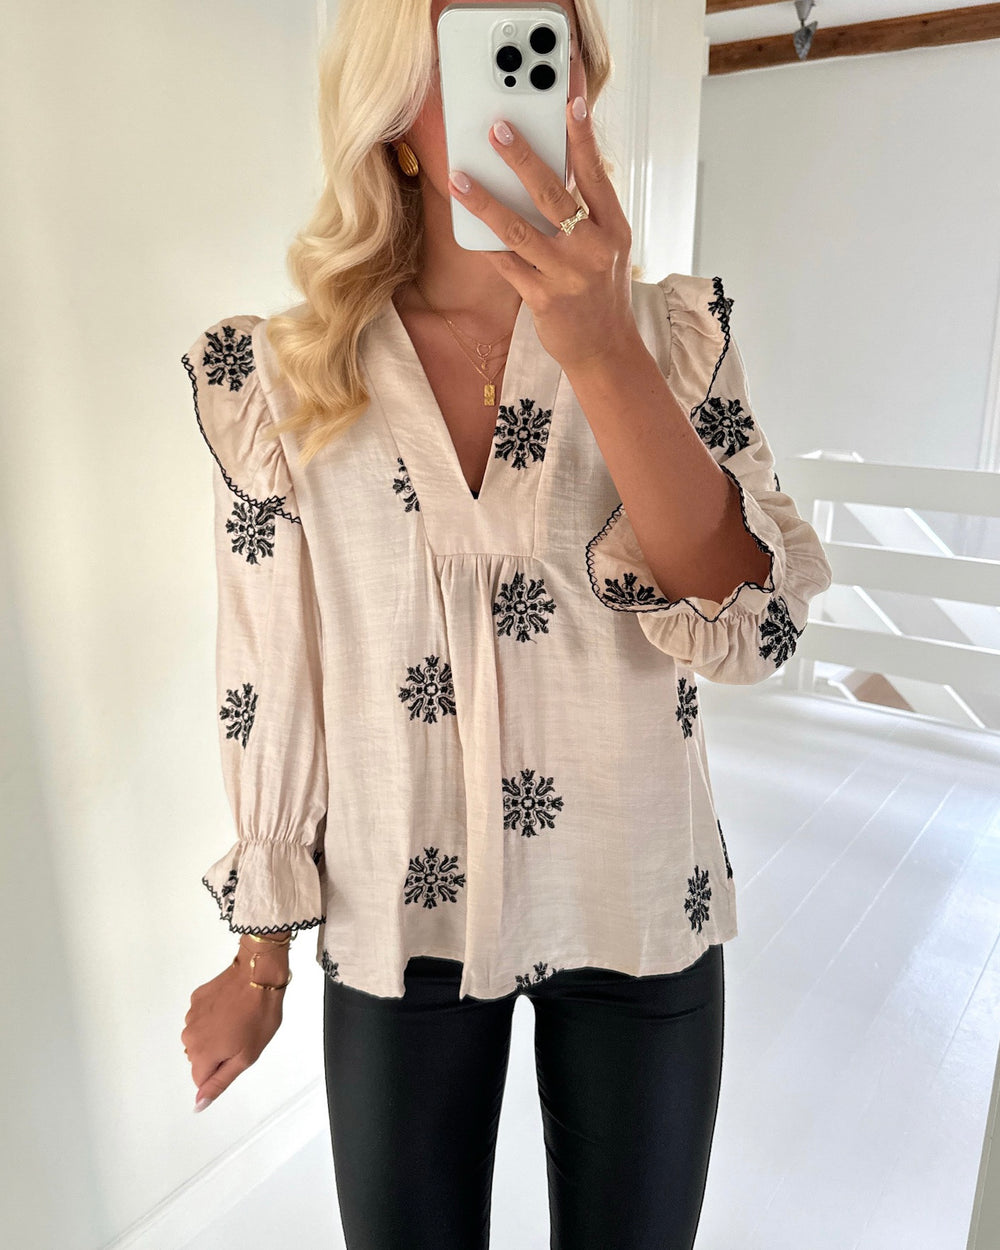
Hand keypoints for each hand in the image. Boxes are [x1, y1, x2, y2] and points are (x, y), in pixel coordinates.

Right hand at [181, 953, 285, 1110]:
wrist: (258, 976)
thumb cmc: (258, 1015)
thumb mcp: (246, 1057)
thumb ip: (219, 1083)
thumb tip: (199, 1104)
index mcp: (201, 1054)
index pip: (201, 1080)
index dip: (222, 1069)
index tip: (237, 1053)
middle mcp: (190, 1035)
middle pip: (200, 1058)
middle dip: (218, 1053)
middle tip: (240, 1036)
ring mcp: (191, 1015)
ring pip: (200, 1037)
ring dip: (215, 1034)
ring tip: (238, 1019)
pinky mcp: (196, 998)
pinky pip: (201, 1017)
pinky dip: (213, 1016)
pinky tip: (230, 1007)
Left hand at [446, 95, 639, 373]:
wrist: (606, 349)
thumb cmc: (601, 291)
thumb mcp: (607, 247)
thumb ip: (587, 212)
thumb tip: (551, 170)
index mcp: (613, 229)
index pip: (595, 175)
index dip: (582, 138)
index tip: (569, 103)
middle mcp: (592, 249)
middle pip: (552, 195)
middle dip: (522, 159)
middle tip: (496, 130)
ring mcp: (566, 275)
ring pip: (518, 230)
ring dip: (485, 202)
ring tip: (459, 179)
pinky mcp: (544, 299)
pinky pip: (507, 264)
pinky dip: (486, 244)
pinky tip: (466, 224)